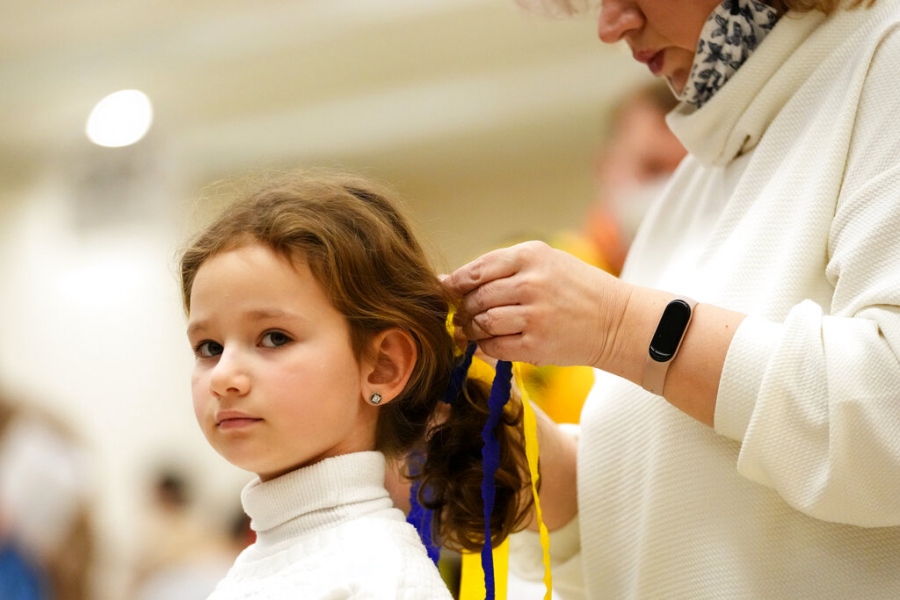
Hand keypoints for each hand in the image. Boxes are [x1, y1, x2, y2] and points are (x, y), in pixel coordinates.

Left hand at [444, 240, 630, 367]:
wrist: (617, 321)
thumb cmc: (576, 290)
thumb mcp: (546, 263)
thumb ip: (502, 269)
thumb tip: (450, 281)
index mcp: (531, 256)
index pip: (477, 270)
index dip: (455, 283)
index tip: (447, 291)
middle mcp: (532, 283)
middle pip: (476, 298)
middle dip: (464, 309)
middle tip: (464, 315)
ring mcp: (535, 315)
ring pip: (483, 322)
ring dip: (472, 329)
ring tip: (475, 329)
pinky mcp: (537, 345)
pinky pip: (495, 346)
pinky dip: (486, 347)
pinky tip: (491, 343)